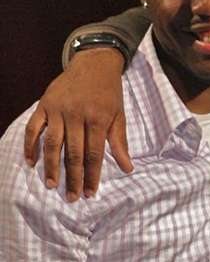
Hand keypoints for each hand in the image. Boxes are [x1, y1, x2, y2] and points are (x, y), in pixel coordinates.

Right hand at [22, 49, 131, 199]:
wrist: (94, 63)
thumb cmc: (109, 92)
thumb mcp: (119, 115)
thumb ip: (120, 142)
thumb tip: (128, 168)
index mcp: (99, 119)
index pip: (94, 153)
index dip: (92, 175)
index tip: (89, 193)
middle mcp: (77, 115)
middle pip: (73, 153)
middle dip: (73, 177)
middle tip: (71, 197)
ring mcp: (58, 110)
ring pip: (52, 144)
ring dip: (50, 166)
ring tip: (52, 185)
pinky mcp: (44, 105)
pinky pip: (33, 128)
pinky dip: (30, 145)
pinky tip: (30, 162)